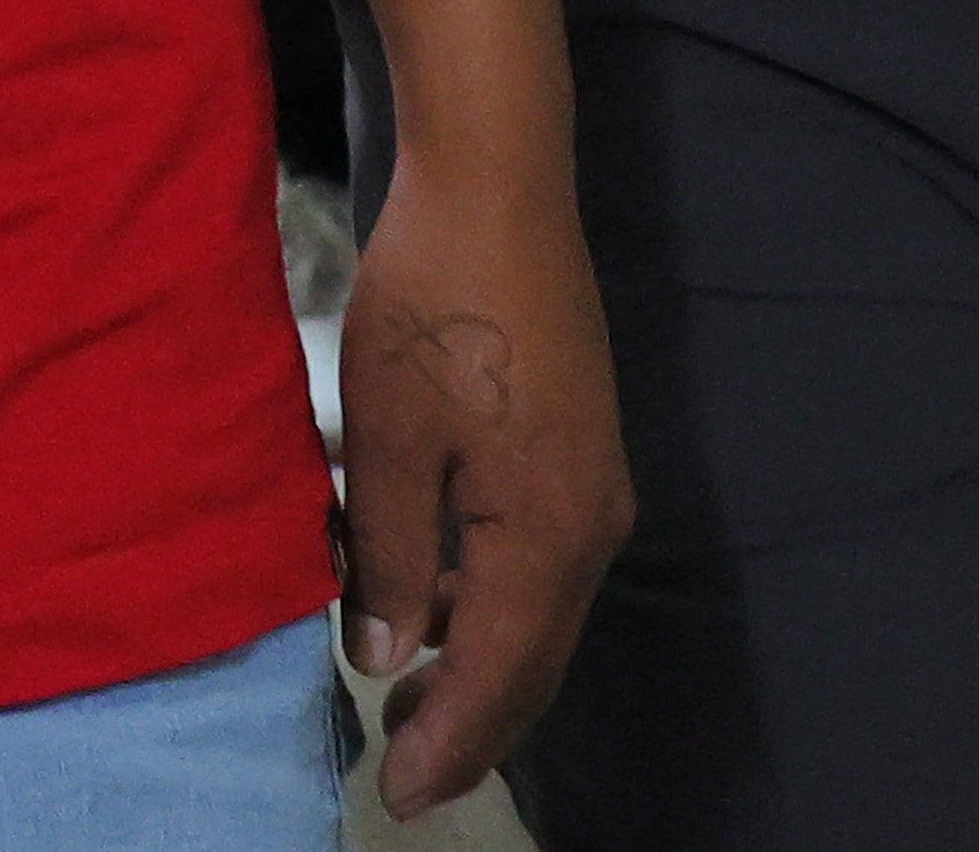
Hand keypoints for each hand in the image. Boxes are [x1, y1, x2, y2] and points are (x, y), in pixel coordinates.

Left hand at [333, 162, 630, 819]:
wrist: (498, 186)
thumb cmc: (433, 304)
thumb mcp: (385, 438)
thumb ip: (390, 559)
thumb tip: (386, 658)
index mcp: (547, 534)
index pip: (499, 676)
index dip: (449, 743)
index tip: (398, 793)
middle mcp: (590, 525)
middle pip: (533, 660)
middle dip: (471, 723)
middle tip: (405, 771)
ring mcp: (592, 486)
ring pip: (536, 612)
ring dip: (476, 660)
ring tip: (404, 694)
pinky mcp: (577, 449)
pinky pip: (536, 559)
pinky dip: (486, 598)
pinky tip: (429, 595)